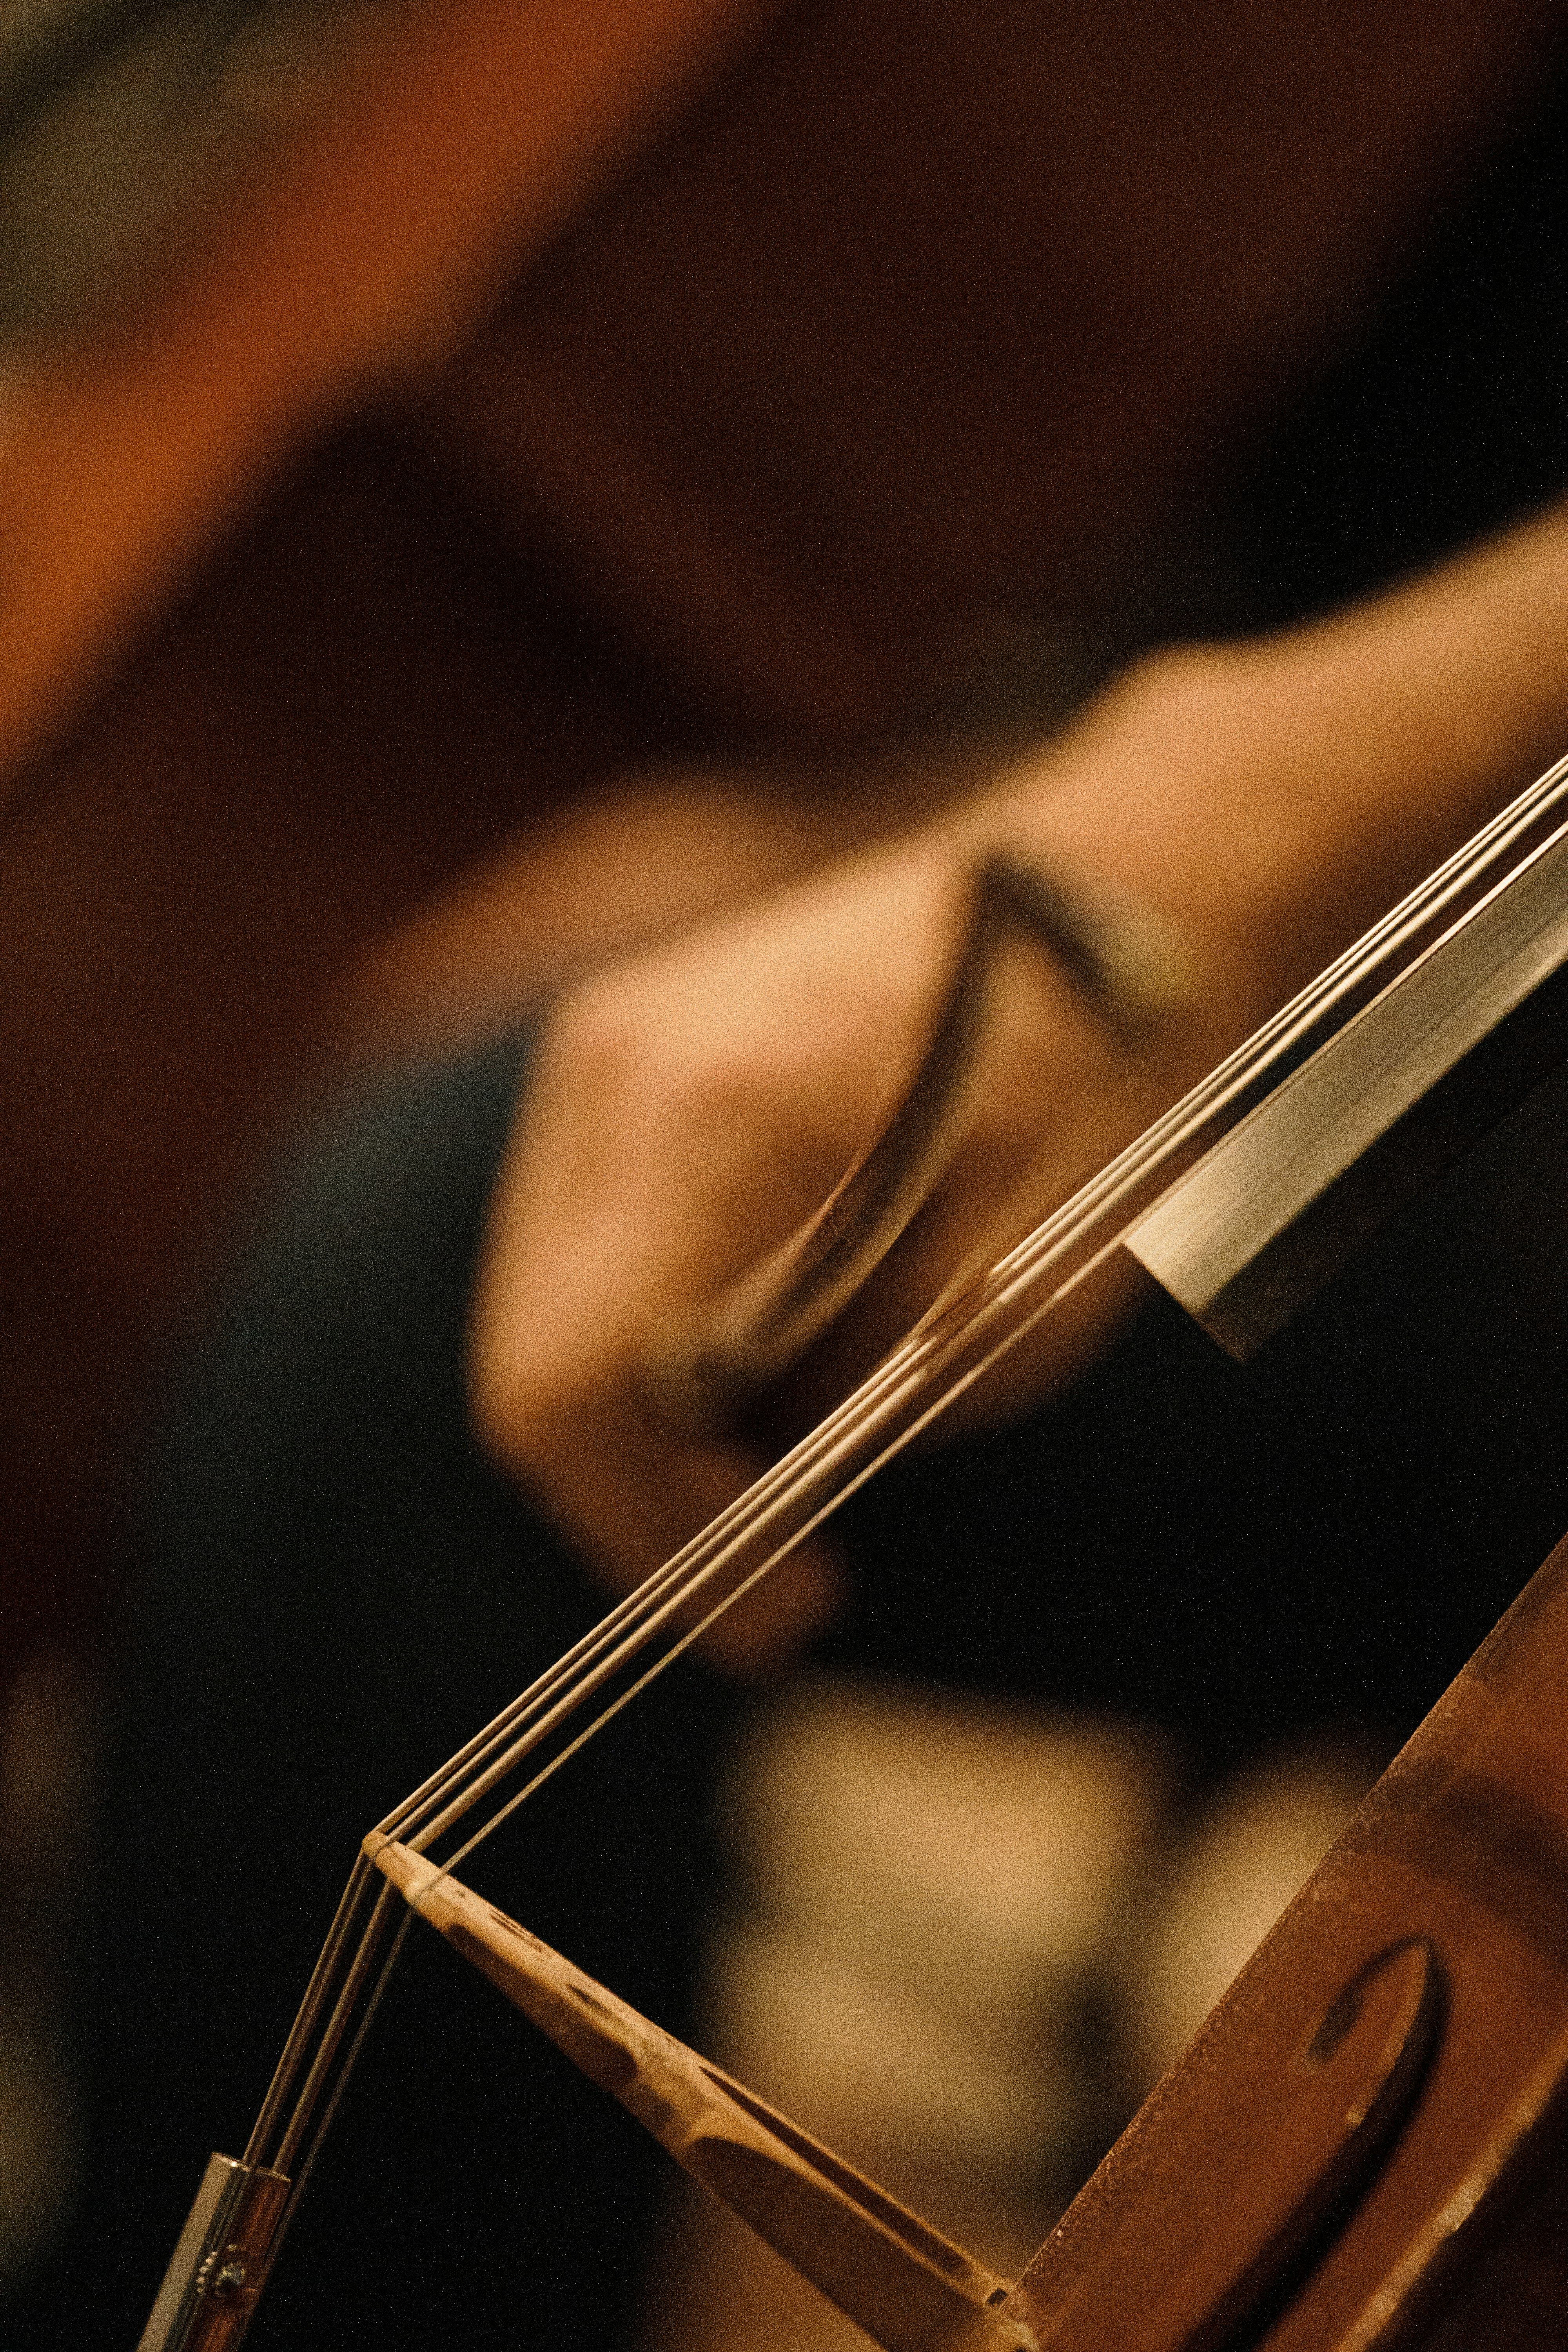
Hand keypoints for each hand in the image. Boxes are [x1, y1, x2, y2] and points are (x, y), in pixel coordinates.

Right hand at [469, 510, 1567, 1670]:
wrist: (1101, 891)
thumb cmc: (1101, 1078)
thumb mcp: (1020, 1284)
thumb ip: (864, 1401)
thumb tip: (763, 1486)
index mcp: (712, 1122)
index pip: (572, 1391)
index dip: (648, 1538)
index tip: (766, 1612)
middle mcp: (619, 1073)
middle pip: (534, 1366)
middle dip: (642, 1496)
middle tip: (773, 1567)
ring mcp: (604, 1045)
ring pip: (550, 1308)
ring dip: (649, 1412)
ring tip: (787, 1447)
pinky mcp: (619, 1044)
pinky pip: (588, 1239)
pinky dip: (653, 1325)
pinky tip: (765, 1341)